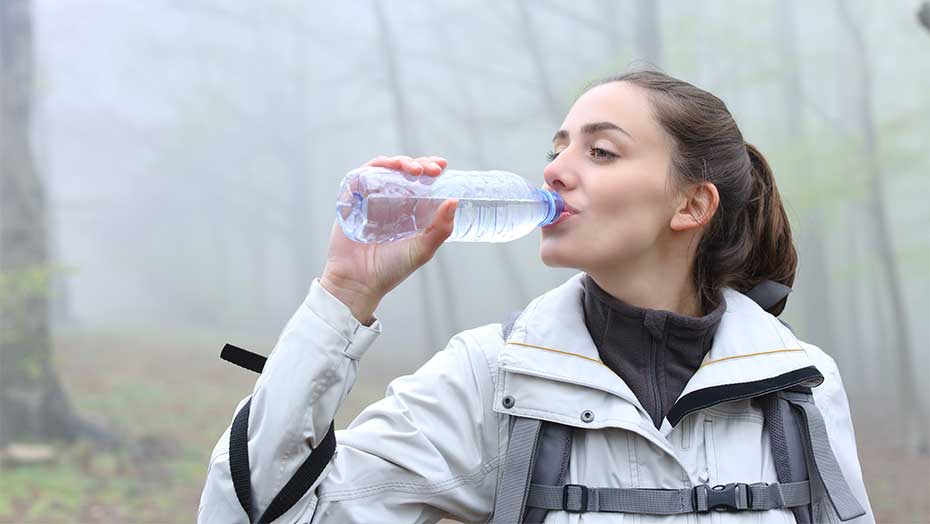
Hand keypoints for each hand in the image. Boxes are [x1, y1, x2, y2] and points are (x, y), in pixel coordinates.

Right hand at [320, 155, 456, 324]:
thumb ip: (440, 229)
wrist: (358, 283)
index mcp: (408, 211)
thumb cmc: (391, 269)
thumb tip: (454, 201)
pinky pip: (359, 177)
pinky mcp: (350, 201)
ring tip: (412, 169)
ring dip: (398, 162)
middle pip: (403, 171)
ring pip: (383, 169)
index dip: (430, 169)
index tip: (441, 166)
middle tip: (431, 169)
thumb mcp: (422, 250)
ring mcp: (369, 200)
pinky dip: (373, 168)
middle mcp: (389, 202)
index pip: (421, 182)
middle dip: (418, 163)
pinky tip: (387, 168)